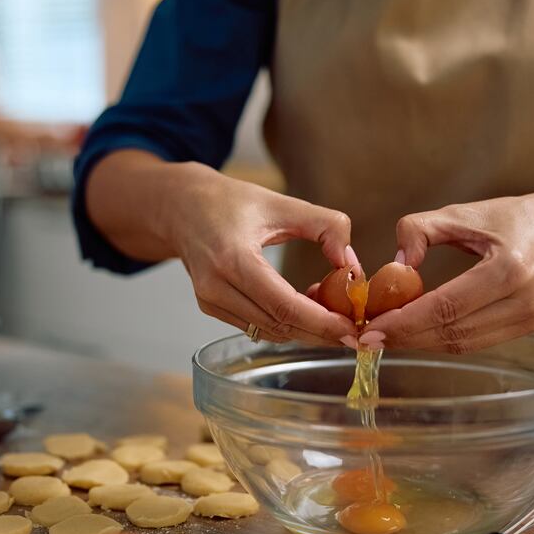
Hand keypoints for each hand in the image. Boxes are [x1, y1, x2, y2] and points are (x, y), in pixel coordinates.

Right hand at [165, 163, 358, 345]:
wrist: (182, 206)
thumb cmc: (231, 202)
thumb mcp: (283, 203)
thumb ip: (326, 226)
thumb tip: (351, 266)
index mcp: (234, 257)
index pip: (284, 305)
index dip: (320, 322)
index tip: (350, 328)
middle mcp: (216, 285)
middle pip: (278, 324)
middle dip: (319, 331)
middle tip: (352, 328)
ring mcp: (209, 299)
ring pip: (268, 331)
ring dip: (303, 328)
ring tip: (329, 311)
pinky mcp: (209, 306)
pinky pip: (255, 326)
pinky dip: (283, 322)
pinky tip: (302, 307)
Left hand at [366, 186, 533, 352]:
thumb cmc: (512, 217)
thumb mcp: (464, 211)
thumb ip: (421, 229)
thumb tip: (396, 263)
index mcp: (509, 267)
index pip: (447, 306)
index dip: (406, 322)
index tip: (372, 328)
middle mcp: (525, 299)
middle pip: (453, 332)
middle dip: (407, 337)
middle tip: (368, 337)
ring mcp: (531, 318)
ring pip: (464, 344)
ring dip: (421, 343)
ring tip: (386, 337)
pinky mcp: (530, 327)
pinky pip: (477, 341)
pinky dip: (442, 340)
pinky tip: (416, 333)